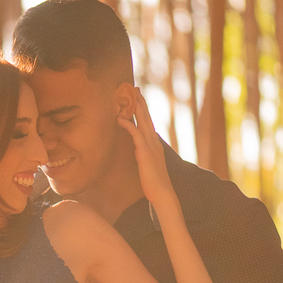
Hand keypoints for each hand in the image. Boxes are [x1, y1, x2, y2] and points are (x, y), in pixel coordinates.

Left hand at [117, 88, 177, 211]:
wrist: (162, 193)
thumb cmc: (154, 183)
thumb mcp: (148, 165)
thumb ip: (144, 155)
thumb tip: (138, 150)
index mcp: (155, 144)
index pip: (149, 123)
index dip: (144, 110)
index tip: (138, 98)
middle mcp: (154, 142)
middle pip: (147, 117)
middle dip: (141, 102)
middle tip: (134, 88)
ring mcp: (151, 146)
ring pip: (143, 122)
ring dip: (136, 108)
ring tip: (129, 96)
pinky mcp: (145, 153)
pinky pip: (136, 135)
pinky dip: (128, 125)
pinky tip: (120, 119)